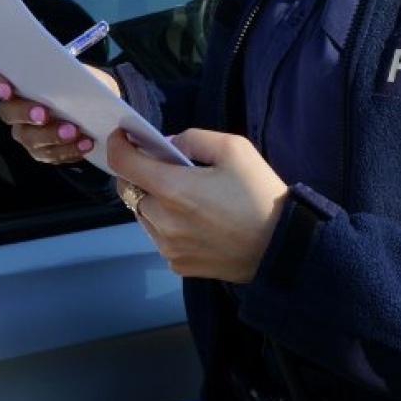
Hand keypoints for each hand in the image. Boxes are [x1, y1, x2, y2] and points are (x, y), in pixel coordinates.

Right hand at [0, 63, 116, 163]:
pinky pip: (49, 154)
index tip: (7, 89)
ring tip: (74, 132)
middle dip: (25, 113)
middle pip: (8, 113)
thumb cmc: (80, 82)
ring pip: (29, 138)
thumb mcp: (76, 70)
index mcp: (16, 81)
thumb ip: (65, 70)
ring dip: (52, 136)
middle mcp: (14, 107)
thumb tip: (65, 73)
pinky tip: (85, 143)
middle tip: (44, 114)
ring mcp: (26, 131)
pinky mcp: (41, 150)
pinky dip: (68, 150)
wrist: (96, 105)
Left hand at [106, 128, 287, 283]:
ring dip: (153, 200)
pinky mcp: (178, 264)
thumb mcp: (234, 148)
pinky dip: (167, 224)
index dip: (118, 145)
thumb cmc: (260, 194)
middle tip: (168, 167)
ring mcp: (168, 246)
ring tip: (186, 196)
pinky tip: (196, 220)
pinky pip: (159, 237)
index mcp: (173, 189)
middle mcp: (163, 220)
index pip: (123, 164)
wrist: (281, 246)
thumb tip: (169, 144)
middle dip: (142, 174)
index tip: (123, 136)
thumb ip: (194, 138)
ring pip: (143, 215)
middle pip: (131, 190)